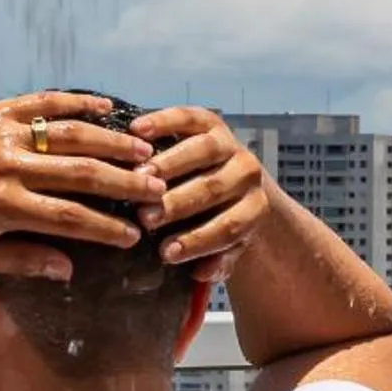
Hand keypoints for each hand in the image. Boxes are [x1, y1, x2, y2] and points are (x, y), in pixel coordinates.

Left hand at [0, 94, 164, 279]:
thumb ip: (22, 260)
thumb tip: (68, 269)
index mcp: (3, 206)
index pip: (70, 219)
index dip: (107, 229)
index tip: (134, 237)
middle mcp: (8, 167)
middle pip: (81, 173)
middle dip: (124, 182)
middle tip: (157, 189)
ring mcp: (2, 134)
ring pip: (69, 134)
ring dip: (111, 142)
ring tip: (144, 151)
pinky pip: (41, 103)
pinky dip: (76, 103)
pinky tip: (105, 107)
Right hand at [128, 106, 268, 283]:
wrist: (238, 181)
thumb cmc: (220, 221)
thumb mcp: (226, 246)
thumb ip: (218, 260)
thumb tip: (202, 273)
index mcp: (254, 208)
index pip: (229, 227)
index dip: (198, 241)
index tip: (166, 254)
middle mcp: (248, 173)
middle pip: (212, 188)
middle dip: (177, 204)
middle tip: (146, 217)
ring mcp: (229, 144)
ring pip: (201, 150)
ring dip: (169, 165)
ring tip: (139, 178)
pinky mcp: (211, 122)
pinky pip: (188, 117)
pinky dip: (162, 121)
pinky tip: (136, 131)